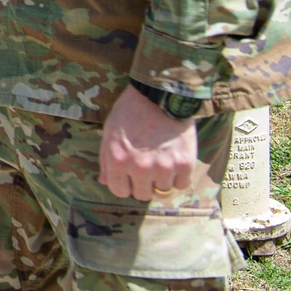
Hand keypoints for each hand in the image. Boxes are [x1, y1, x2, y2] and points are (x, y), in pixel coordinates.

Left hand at [99, 85, 199, 202]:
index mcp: (118, 160)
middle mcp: (140, 168)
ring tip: (160, 161)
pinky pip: (181, 184)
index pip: (119, 191)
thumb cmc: (130, 112)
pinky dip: (178, 176)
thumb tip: (105, 182)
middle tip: (146, 168)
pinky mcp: (184, 164)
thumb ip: (106, 160)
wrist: (160, 95)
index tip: (128, 176)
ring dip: (161, 180)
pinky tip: (174, 160)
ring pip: (163, 191)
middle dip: (143, 184)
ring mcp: (164, 167)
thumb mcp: (110, 133)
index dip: (124, 184)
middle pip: (143, 195)